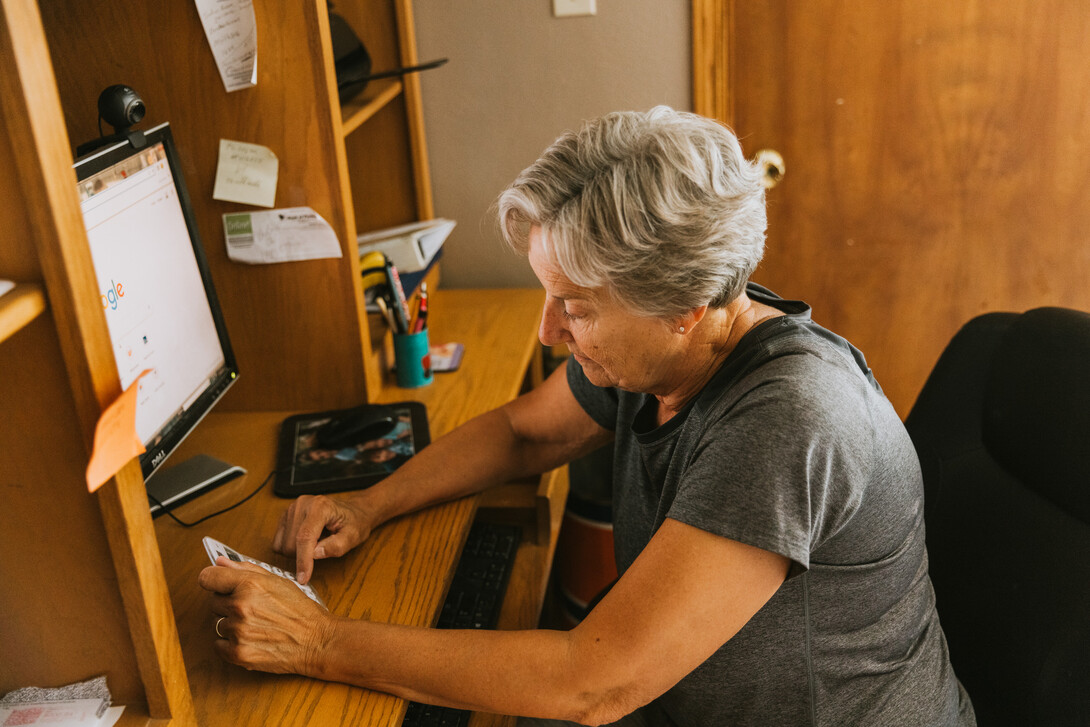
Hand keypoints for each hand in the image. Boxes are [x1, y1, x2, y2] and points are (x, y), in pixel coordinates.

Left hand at [198, 558, 337, 675]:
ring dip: (232, 624)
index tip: (216, 584)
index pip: (208, 577)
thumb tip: (221, 562)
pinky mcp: (238, 653)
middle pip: (213, 601)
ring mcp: (238, 631)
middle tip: (250, 608)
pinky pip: (218, 645)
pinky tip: (249, 639)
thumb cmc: (301, 610)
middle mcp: (241, 606)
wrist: (317, 641)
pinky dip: (230, 644)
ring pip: (217, 624)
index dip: (212, 579)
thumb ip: (247, 569)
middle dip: (228, 603)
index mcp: (250, 584)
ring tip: (255, 625)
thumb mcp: (278, 581)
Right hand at [272, 493, 376, 583]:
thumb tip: (315, 554)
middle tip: (323, 548)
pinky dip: (290, 548)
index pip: (305, 537)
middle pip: (291, 544)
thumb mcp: (353, 536)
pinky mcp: (285, 516)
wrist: (353, 511)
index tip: (303, 578)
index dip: (303, 560)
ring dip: (298, 552)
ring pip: (283, 545)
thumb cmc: (354, 522)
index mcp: (320, 507)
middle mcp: (303, 504)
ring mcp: (292, 509)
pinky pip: (279, 542)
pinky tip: (306, 541)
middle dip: (304, 555)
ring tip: (317, 541)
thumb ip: (336, 546)